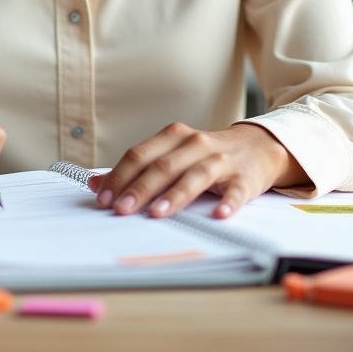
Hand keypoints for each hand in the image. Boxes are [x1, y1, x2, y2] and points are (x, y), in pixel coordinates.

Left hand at [88, 121, 306, 219]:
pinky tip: (219, 215)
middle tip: (121, 209)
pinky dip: (228, 202)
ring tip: (157, 213)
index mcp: (174, 136)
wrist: (257, 146)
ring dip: (174, 195)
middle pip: (163, 166)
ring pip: (194, 176)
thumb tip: (95, 183)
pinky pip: (235, 191)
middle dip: (139, 188)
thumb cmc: (206, 154)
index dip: (120, 175)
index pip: (140, 154)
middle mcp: (195, 144)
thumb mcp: (171, 154)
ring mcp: (221, 160)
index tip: (103, 197)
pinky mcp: (244, 178)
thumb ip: (136, 168)